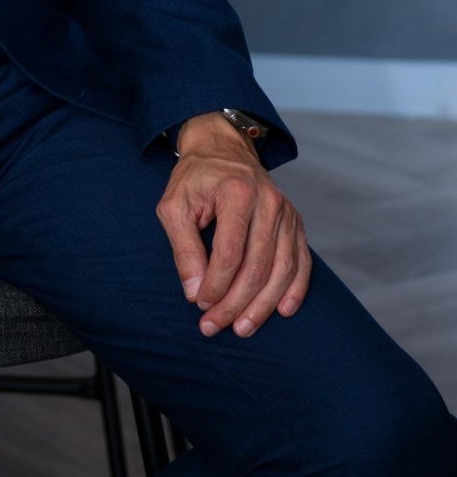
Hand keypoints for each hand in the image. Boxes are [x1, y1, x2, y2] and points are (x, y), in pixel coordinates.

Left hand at [156, 113, 312, 337]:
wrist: (222, 148)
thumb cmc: (195, 179)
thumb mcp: (174, 206)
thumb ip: (183, 248)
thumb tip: (195, 292)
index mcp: (237, 194)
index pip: (230, 253)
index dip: (216, 285)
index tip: (200, 306)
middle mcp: (269, 202)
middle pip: (257, 266)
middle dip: (236, 303)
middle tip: (215, 326)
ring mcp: (287, 212)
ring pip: (282, 269)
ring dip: (263, 305)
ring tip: (244, 328)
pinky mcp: (296, 222)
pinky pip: (302, 262)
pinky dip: (295, 289)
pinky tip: (282, 310)